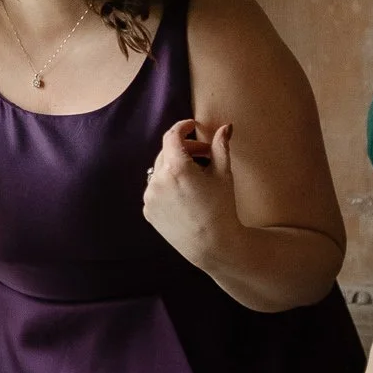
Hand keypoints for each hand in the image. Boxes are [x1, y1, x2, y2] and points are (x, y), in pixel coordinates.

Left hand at [142, 118, 237, 267]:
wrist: (212, 245)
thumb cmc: (221, 209)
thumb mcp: (224, 175)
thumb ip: (220, 147)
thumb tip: (224, 127)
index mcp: (176, 168)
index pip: (172, 136)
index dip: (182, 127)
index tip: (192, 126)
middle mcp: (158, 181)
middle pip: (167, 153)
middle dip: (185, 149)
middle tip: (204, 154)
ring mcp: (150, 197)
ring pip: (160, 171)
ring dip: (175, 168)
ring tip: (196, 177)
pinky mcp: (148, 211)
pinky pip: (156, 190)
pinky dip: (168, 186)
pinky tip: (185, 194)